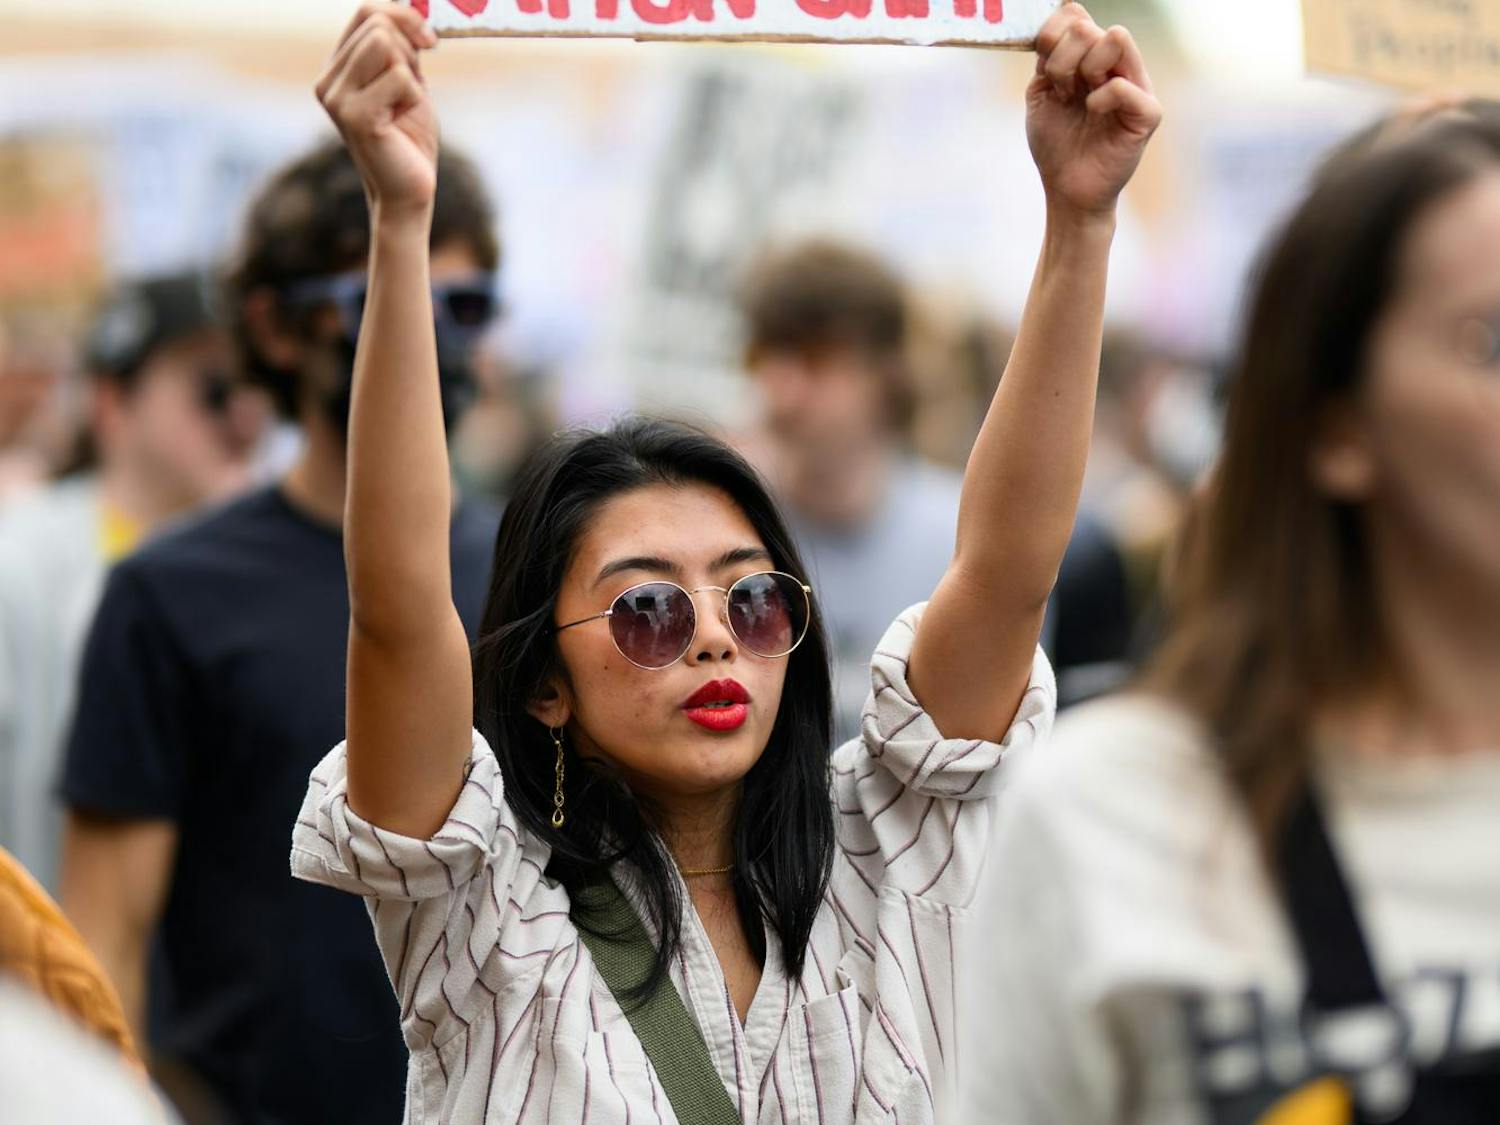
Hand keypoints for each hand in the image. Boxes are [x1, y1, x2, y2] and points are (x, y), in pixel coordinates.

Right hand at [316, 3, 439, 217]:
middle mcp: (328, 80)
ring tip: (404, 104)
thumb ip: (402, 46)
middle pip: (378, 25)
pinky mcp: (355, 116)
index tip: (430, 41)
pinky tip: (403, 120)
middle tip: (412, 90)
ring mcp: (336, 98)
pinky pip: (400, 78)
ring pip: (386, 44)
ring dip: (410, 73)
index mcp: (337, 68)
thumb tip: (411, 6)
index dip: (404, 16)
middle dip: (410, 52)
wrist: (409, 189)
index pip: (367, 12)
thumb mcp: (408, 81)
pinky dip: (414, 96)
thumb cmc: (410, 137)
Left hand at [1026, 4, 1161, 219]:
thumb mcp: (1041, 92)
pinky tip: (1093, 114)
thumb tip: (1064, 15)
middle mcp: (1117, 64)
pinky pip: (1122, 85)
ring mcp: (1136, 84)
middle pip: (1088, 26)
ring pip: (1114, 39)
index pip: (1074, 13)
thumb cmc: (1056, 143)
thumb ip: (1048, 55)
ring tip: (1077, 100)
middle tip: (1061, 93)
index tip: (1043, 70)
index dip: (1051, 34)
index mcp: (1091, 56)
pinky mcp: (1148, 113)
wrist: (1066, 189)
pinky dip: (1100, 99)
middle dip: (1061, 60)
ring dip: (1081, 70)